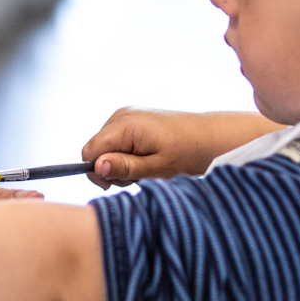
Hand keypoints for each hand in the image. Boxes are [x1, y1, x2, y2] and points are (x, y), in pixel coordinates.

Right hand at [81, 107, 284, 188]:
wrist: (210, 137)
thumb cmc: (188, 153)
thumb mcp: (156, 167)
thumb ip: (125, 167)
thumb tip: (97, 167)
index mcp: (125, 125)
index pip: (89, 151)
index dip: (98, 171)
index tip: (115, 184)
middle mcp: (121, 115)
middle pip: (96, 149)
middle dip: (111, 168)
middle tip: (138, 176)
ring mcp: (126, 115)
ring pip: (105, 147)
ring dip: (120, 163)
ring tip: (146, 168)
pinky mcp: (132, 120)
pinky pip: (116, 141)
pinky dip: (126, 154)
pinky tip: (146, 159)